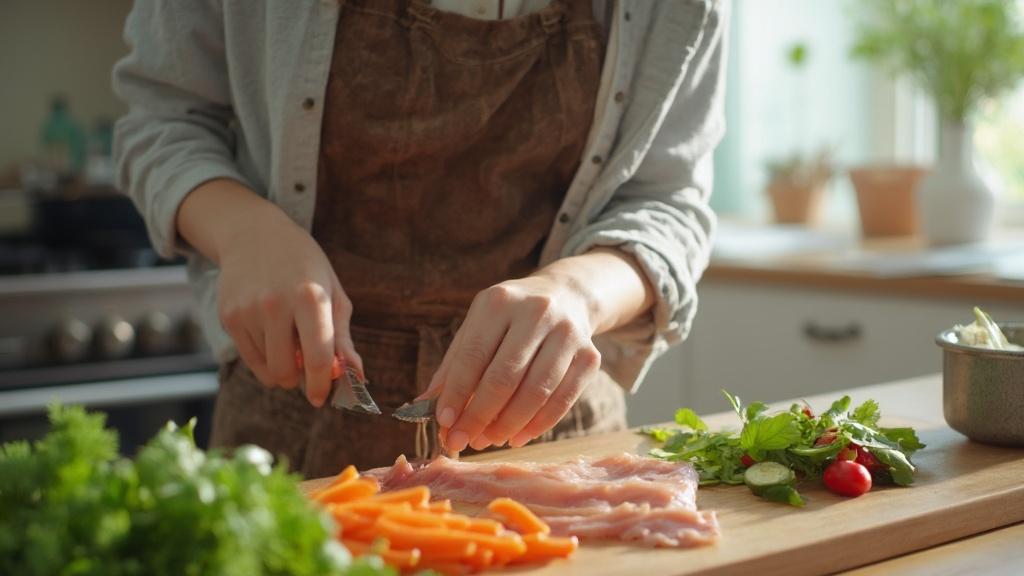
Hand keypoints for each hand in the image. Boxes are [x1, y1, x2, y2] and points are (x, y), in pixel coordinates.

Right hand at [177, 179, 360, 406]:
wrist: (255, 234)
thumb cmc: (304, 267)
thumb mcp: (333, 294)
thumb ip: (343, 339)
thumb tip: (358, 377)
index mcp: (310, 297)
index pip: (319, 357)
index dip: (322, 384)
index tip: (322, 397)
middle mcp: (276, 304)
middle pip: (287, 371)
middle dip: (300, 379)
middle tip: (307, 366)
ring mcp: (248, 310)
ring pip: (268, 369)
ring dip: (282, 367)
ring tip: (288, 339)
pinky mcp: (229, 316)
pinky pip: (250, 360)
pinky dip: (264, 360)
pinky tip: (271, 337)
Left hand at [423, 274, 602, 452]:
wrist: (566, 296)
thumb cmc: (509, 319)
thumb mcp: (478, 327)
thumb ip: (454, 365)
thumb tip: (425, 406)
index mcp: (500, 302)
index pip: (473, 355)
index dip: (456, 393)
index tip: (444, 423)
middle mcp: (537, 312)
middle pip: (505, 377)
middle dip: (479, 416)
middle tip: (462, 441)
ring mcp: (568, 334)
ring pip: (535, 393)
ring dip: (507, 425)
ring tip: (488, 440)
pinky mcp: (590, 356)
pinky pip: (562, 401)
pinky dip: (537, 425)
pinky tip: (517, 437)